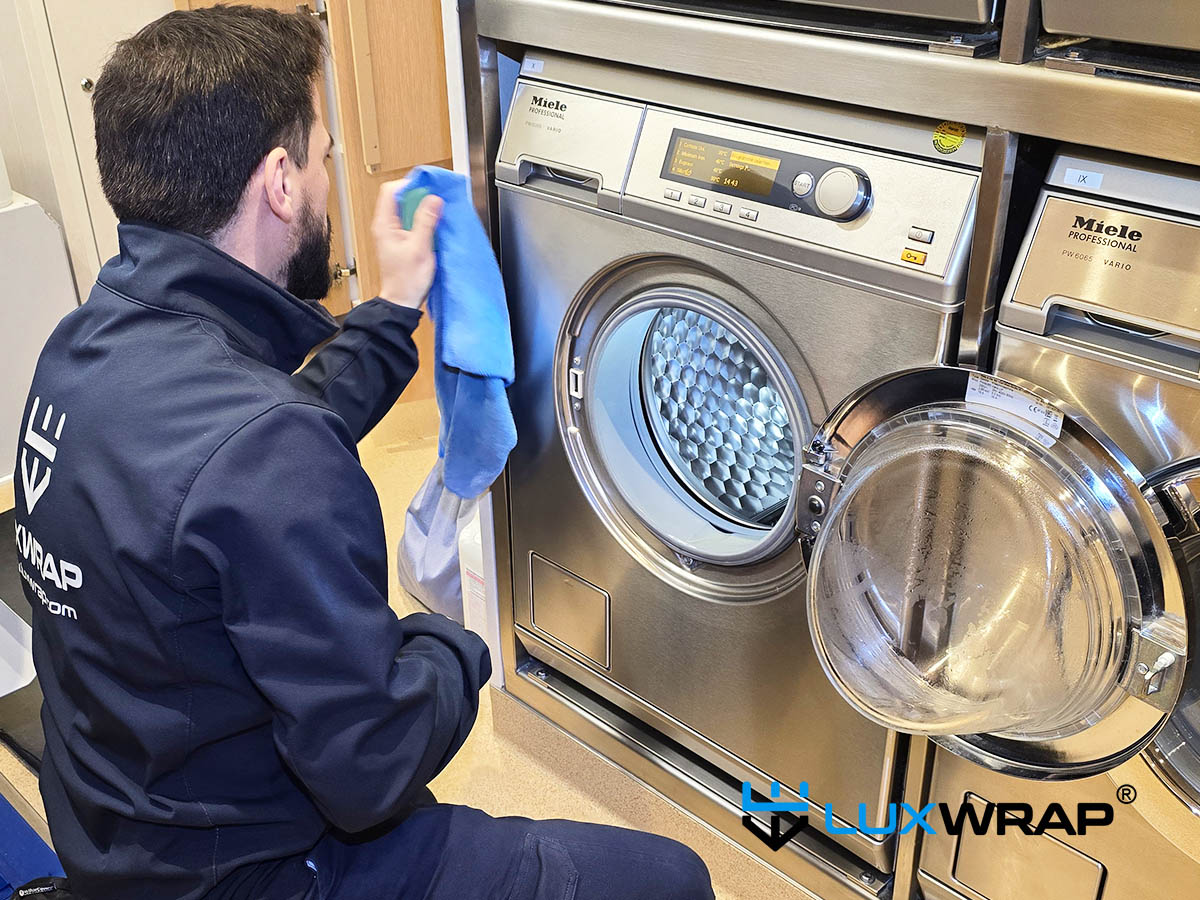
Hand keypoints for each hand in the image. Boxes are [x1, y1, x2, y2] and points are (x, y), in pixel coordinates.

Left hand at [372, 179, 442, 308]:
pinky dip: (423, 220)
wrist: (402, 302)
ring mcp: (393, 233)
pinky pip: (411, 221)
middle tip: (436, 201)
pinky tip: (433, 227)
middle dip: (419, 196)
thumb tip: (433, 199)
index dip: (409, 185)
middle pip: (400, 197)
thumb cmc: (406, 281)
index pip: (391, 190)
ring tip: (436, 214)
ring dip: (422, 209)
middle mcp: (385, 226)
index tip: (427, 187)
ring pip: (407, 209)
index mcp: (384, 225)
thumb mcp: (420, 248)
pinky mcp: (401, 240)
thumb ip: (426, 221)